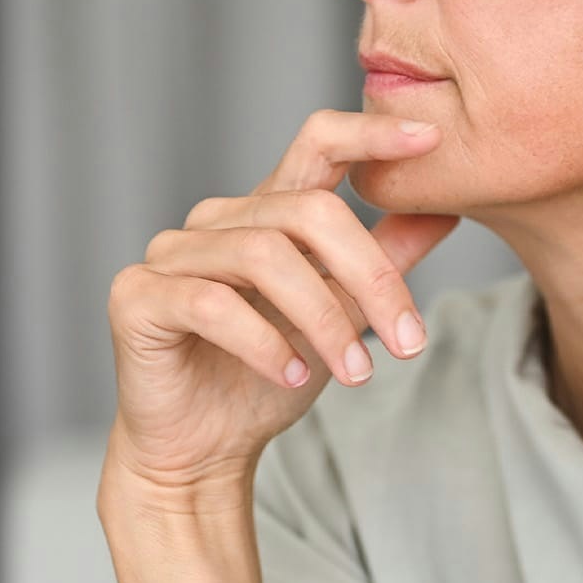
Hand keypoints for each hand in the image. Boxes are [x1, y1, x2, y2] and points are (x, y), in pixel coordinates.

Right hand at [104, 109, 458, 498]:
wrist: (205, 448)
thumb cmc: (273, 374)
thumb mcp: (346, 313)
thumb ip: (385, 259)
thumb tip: (445, 210)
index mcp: (270, 210)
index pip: (318, 143)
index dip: (371, 134)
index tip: (431, 138)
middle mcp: (218, 219)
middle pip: (309, 212)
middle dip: (370, 277)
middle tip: (408, 341)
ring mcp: (173, 252)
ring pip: (265, 257)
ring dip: (324, 320)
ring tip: (355, 374)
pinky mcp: (138, 296)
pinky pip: (211, 303)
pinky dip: (263, 343)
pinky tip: (292, 376)